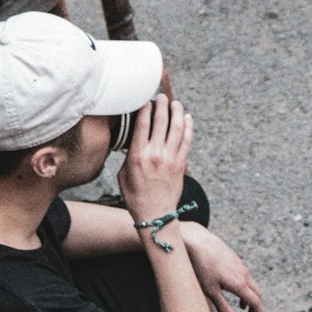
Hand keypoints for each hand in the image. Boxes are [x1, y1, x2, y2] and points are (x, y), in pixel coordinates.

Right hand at [118, 95, 193, 225]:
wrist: (155, 215)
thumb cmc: (135, 196)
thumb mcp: (122, 174)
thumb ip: (128, 155)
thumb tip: (132, 141)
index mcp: (137, 155)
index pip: (142, 123)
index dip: (145, 107)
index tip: (145, 99)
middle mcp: (155, 154)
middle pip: (161, 121)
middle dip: (162, 104)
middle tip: (161, 97)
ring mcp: (170, 159)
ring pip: (177, 128)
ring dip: (177, 112)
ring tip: (176, 103)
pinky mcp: (181, 165)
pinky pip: (187, 141)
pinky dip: (188, 127)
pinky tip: (188, 118)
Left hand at [184, 226, 264, 311]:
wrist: (197, 241)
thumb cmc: (201, 267)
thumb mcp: (210, 291)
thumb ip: (222, 307)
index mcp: (239, 284)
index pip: (254, 301)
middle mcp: (243, 274)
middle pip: (256, 292)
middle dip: (256, 305)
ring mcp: (240, 265)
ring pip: (251, 283)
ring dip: (249, 295)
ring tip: (242, 306)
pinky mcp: (235, 258)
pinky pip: (245, 275)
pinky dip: (245, 285)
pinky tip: (234, 287)